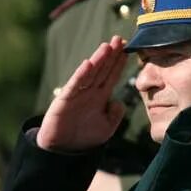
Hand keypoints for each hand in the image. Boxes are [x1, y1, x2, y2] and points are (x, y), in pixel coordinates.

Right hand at [37, 36, 127, 151]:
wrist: (63, 151)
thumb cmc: (84, 138)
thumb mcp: (106, 128)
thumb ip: (114, 115)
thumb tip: (119, 102)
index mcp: (100, 97)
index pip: (112, 75)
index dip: (119, 63)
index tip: (128, 49)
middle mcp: (89, 92)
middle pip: (103, 69)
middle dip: (111, 55)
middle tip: (120, 39)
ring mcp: (77, 94)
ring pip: (90, 73)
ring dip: (99, 60)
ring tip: (107, 46)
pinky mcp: (65, 99)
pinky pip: (75, 85)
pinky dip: (81, 74)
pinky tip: (88, 63)